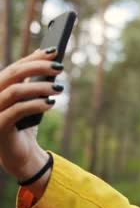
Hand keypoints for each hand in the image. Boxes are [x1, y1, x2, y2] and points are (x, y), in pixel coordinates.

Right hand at [0, 48, 62, 183]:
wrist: (21, 157)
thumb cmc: (26, 128)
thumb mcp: (32, 104)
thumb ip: (34, 86)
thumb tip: (50, 64)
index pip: (14, 68)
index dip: (33, 58)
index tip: (53, 51)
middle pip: (12, 74)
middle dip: (37, 67)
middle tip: (60, 67)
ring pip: (14, 91)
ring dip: (39, 87)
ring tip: (59, 89)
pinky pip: (17, 111)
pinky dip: (35, 104)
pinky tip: (51, 103)